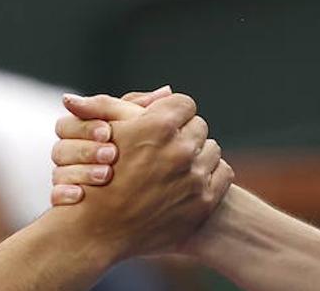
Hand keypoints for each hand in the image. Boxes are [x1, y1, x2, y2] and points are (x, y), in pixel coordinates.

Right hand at [48, 90, 232, 258]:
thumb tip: (167, 89)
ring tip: (175, 165)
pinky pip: (223, 173)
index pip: (184, 103)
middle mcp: (180, 150)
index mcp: (159, 126)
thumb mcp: (106, 129)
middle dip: (183, 133)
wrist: (97, 229)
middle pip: (199, 126)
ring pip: (212, 149)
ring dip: (196, 154)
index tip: (160, 126)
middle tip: (165, 148)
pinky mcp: (204, 202)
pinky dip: (209, 175)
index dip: (171, 113)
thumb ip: (133, 102)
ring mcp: (194, 178)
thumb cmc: (96, 173)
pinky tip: (188, 180)